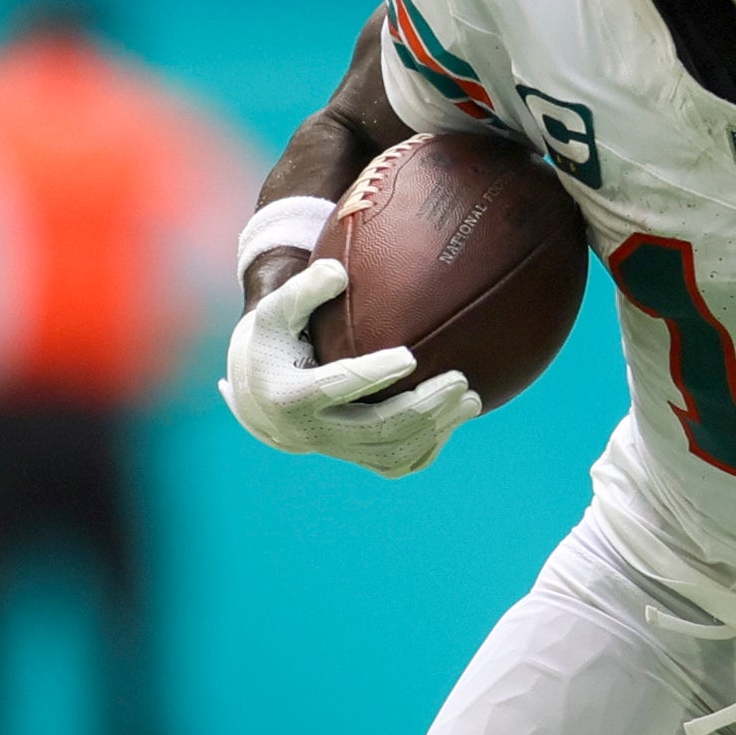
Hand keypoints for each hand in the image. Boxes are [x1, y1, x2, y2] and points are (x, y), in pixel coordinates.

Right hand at [218, 256, 479, 477]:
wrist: (264, 399)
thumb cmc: (277, 343)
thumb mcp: (276, 313)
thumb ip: (303, 291)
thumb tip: (338, 271)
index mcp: (289, 396)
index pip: (334, 387)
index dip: (371, 374)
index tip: (409, 355)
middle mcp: (313, 432)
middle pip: (374, 428)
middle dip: (421, 408)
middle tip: (460, 379)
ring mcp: (338, 451)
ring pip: (393, 451)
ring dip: (436, 428)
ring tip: (471, 399)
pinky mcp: (357, 460)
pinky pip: (398, 463)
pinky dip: (431, 446)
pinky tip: (456, 418)